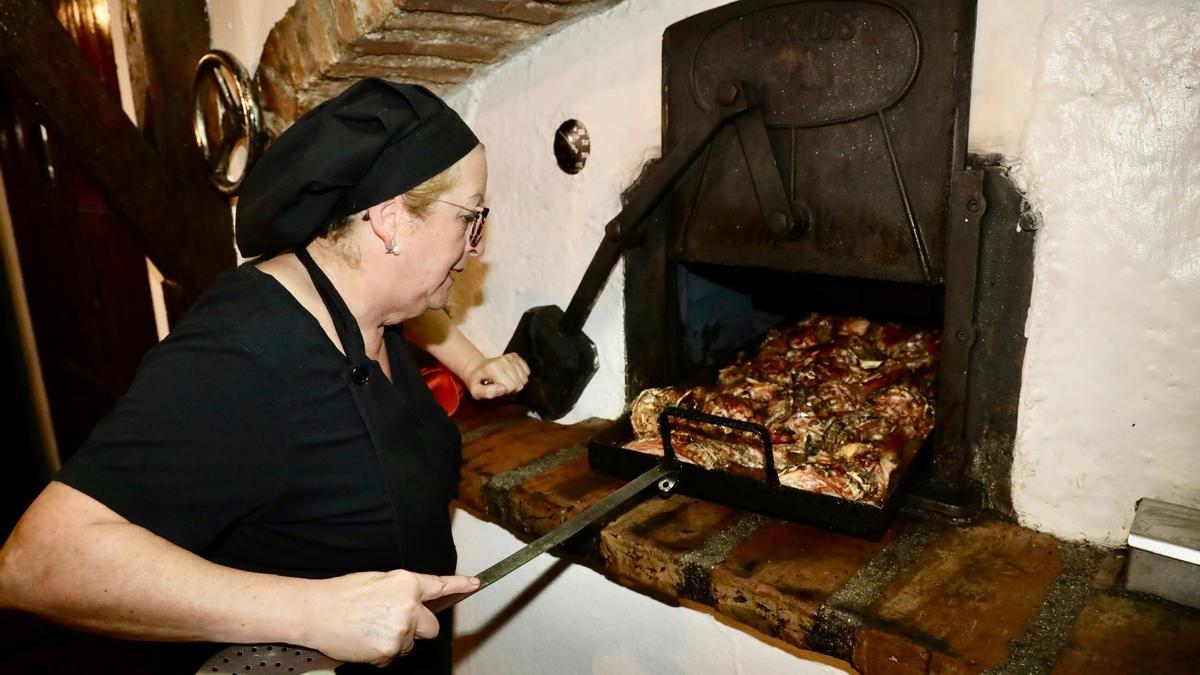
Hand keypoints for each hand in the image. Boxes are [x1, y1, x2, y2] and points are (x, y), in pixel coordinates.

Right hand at [302, 570, 478, 665]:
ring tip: (370, 629)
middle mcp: (408, 606)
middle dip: (418, 628)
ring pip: (409, 644)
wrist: (317, 612)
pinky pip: (392, 657)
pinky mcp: (389, 651)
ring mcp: (400, 631)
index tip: (474, 584)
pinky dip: (381, 652)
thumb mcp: (377, 581)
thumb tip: (412, 600)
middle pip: (430, 627)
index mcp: (406, 583)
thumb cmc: (341, 594)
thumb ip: (401, 590)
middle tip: (394, 623)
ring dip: (395, 640)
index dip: (460, 585)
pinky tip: (365, 640)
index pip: (440, 585)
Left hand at [463, 353, 529, 398]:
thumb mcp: (476, 391)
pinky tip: (511, 376)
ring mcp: (510, 357)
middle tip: (501, 386)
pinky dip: (521, 376)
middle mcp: (503, 360)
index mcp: (493, 368)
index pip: (511, 387)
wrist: (476, 367)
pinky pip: (527, 371)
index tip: (497, 389)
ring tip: (505, 381)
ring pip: (525, 378)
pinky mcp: (515, 356)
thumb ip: (487, 393)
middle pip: (519, 383)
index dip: (505, 392)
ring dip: (517, 383)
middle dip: (511, 389)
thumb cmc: (476, 381)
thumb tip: (502, 389)